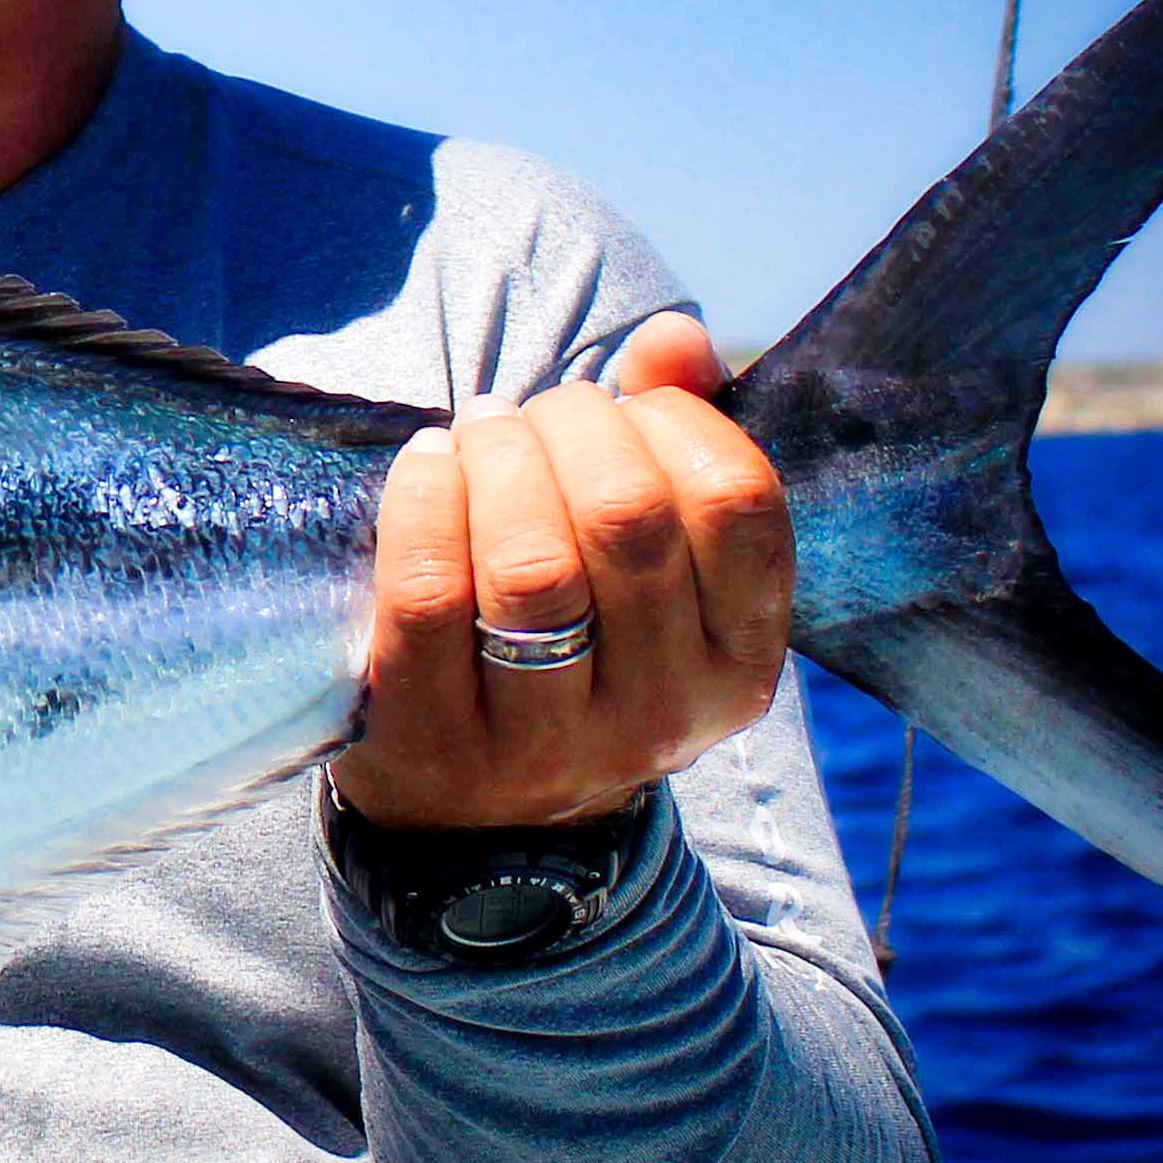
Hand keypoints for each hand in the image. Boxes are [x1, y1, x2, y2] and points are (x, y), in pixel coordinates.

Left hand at [339, 313, 792, 829]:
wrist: (483, 820)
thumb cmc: (583, 646)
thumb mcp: (660, 570)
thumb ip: (682, 443)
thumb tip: (673, 343)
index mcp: (739, 662)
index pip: (737, 504)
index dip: (671, 420)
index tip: (620, 405)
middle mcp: (659, 713)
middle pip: (626, 518)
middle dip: (570, 426)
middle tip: (532, 413)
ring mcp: (548, 742)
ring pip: (531, 564)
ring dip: (497, 460)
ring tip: (479, 433)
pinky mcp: (437, 745)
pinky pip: (427, 596)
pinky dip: (422, 505)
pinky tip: (425, 466)